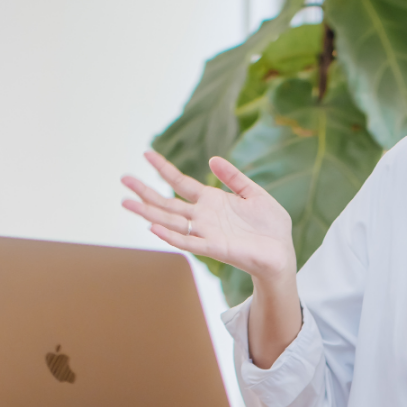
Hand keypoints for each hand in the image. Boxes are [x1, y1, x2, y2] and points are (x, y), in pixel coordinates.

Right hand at [122, 151, 295, 281]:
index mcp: (212, 201)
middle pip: (166, 202)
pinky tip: (153, 227)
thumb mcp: (254, 193)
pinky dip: (170, 236)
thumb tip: (212, 159)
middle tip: (123, 178)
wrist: (282, 252)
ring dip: (148, 213)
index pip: (181, 182)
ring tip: (126, 202)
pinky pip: (188, 242)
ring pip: (170, 221)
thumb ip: (233, 177)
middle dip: (145, 191)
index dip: (164, 168)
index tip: (147, 154)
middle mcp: (203, 216)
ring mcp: (205, 232)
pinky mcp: (214, 248)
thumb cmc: (270, 226)